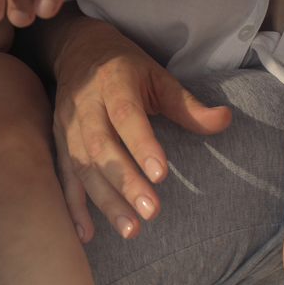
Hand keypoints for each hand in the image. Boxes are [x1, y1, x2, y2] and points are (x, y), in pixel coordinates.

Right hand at [51, 19, 231, 240]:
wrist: (78, 50)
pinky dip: (72, 206)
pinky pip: (63, 177)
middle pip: (101, 145)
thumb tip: (226, 120)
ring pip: (82, 166)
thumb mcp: (158, 76)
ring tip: (131, 229)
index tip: (161, 174)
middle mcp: (85, 104)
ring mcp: (67, 124)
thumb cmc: (126, 68)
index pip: (125, 114)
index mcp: (113, 82)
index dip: (141, 143)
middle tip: (152, 212)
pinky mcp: (57, 141)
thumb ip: (188, 105)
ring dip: (105, 200)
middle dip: (125, 181)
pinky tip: (86, 234)